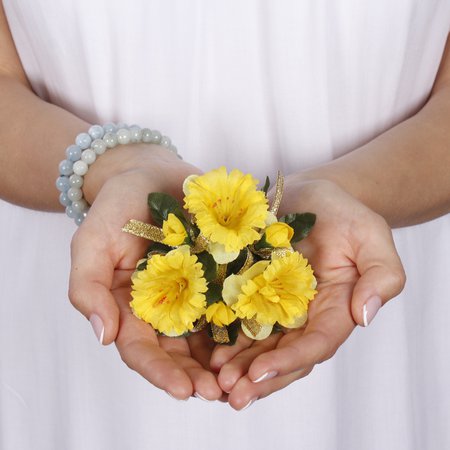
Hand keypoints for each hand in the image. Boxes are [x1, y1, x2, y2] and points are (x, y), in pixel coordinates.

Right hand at [68, 145, 221, 400]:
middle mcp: (165, 305)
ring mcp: (195, 290)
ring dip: (225, 359)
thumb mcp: (92, 242)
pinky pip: (233, 299)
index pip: (141, 350)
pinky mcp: (220, 272)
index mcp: (131, 306)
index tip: (184, 390)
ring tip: (244, 378)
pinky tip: (260, 336)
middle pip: (179, 350)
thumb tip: (102, 336)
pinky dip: (243, 321)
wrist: (152, 172)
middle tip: (221, 394)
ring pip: (209, 334)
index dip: (160, 372)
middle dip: (198, 375)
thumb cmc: (117, 206)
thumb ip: (88, 287)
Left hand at [210, 178, 405, 408]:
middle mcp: (303, 315)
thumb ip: (381, 276)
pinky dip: (223, 335)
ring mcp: (275, 304)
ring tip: (213, 378)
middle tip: (230, 393)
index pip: (315, 344)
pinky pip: (237, 317)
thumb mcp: (371, 236)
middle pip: (283, 354)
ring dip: (237, 365)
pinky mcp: (252, 289)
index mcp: (334, 309)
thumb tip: (365, 316)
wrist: (312, 195)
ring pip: (258, 343)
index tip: (258, 373)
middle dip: (258, 377)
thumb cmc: (345, 214)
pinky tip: (205, 348)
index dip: (288, 361)